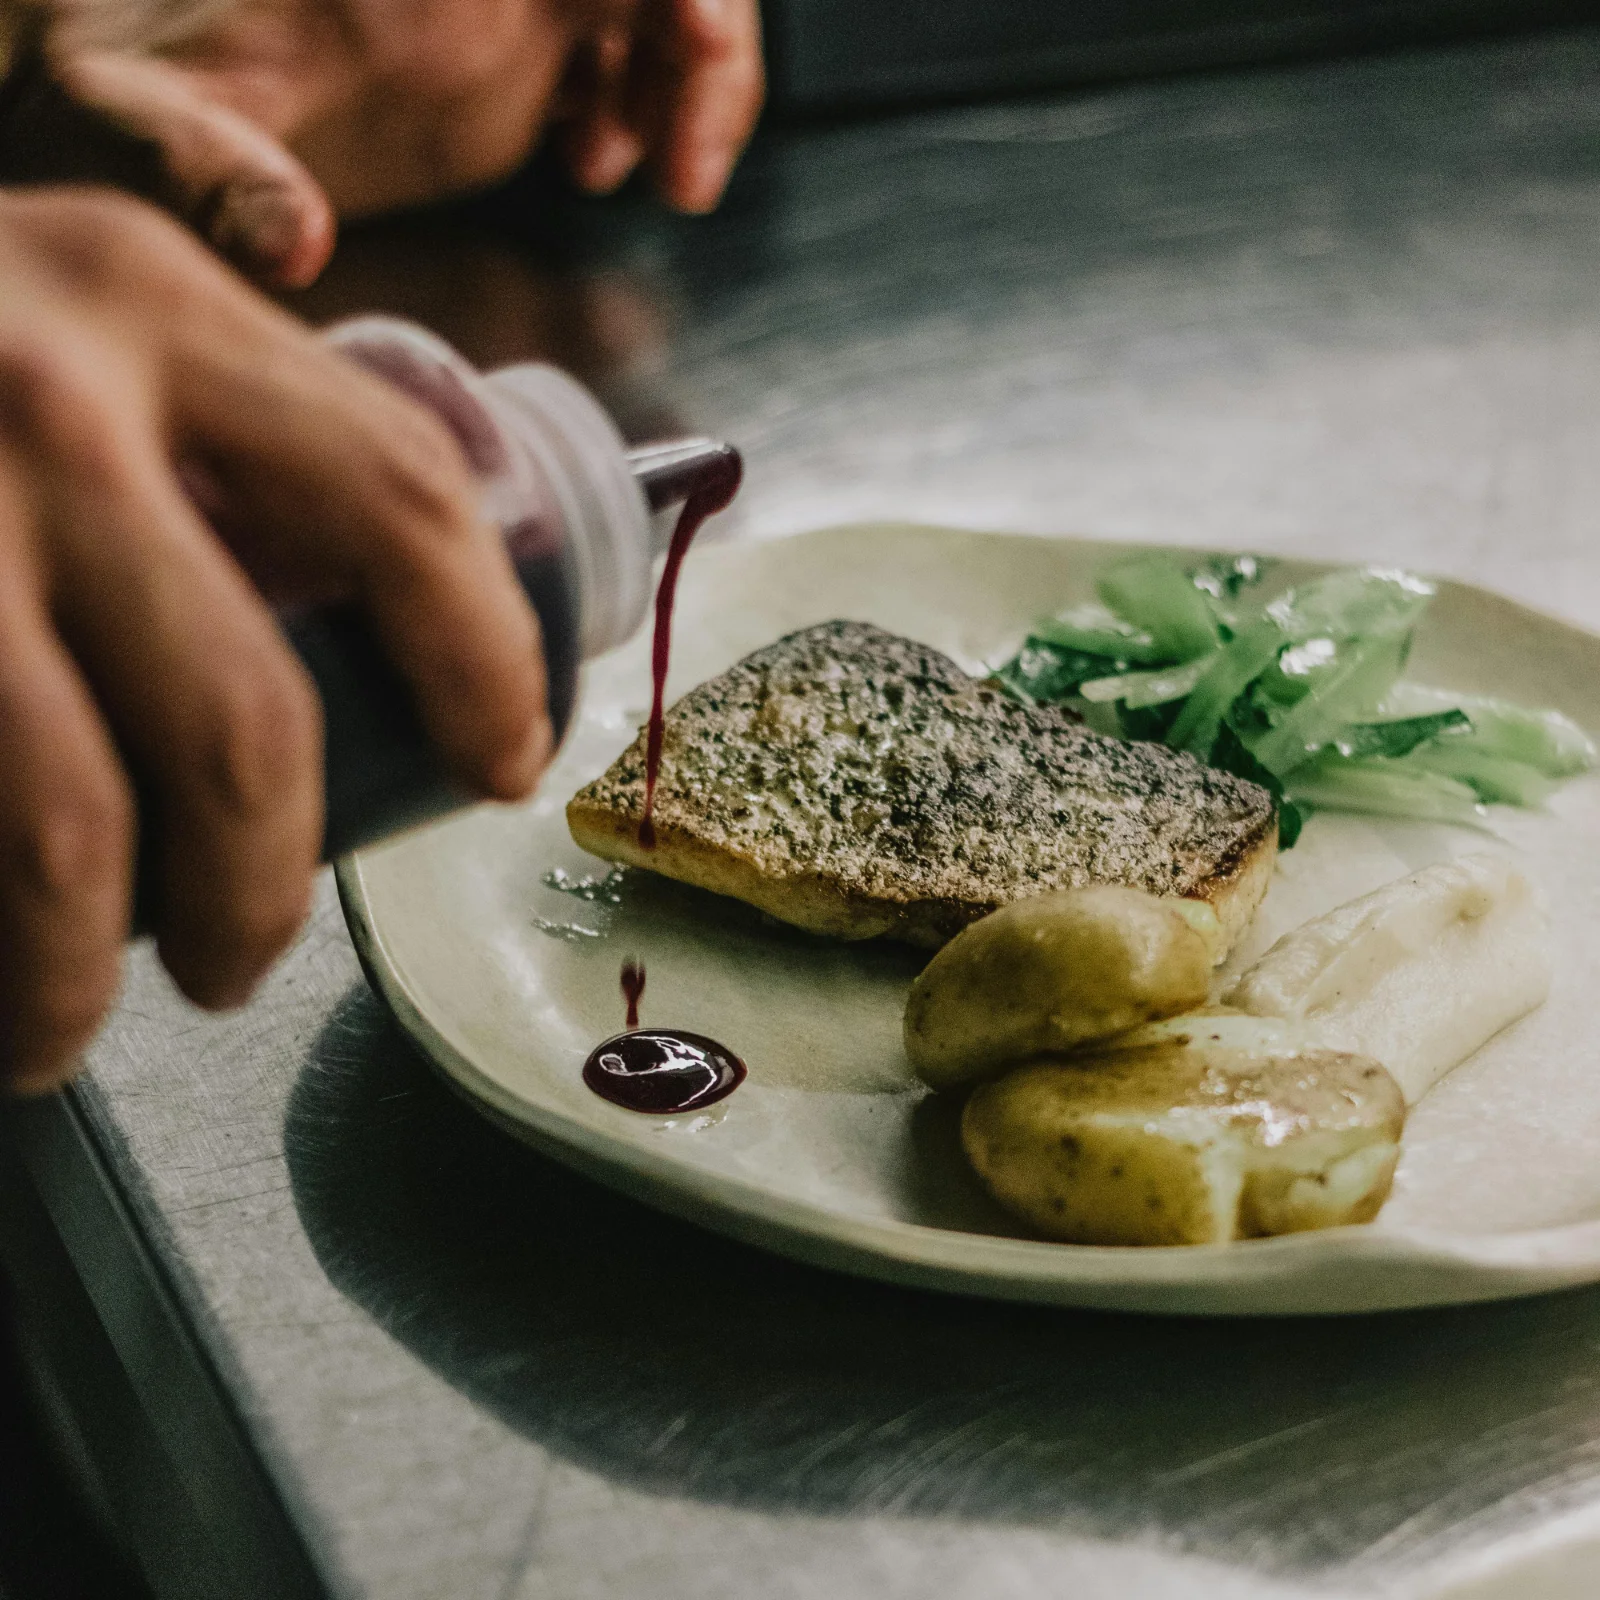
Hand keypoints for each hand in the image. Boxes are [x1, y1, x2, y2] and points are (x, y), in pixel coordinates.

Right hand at [0, 187, 549, 1092]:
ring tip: (70, 1021)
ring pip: (68, 823)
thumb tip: (365, 619)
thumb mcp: (65, 308)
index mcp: (151, 299)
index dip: (485, 660)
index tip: (500, 758)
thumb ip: (202, 415)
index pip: (404, 503)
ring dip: (81, 968)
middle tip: (248, 956)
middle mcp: (35, 391)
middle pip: (244, 718)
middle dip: (263, 888)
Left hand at [50, 0, 763, 224]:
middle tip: (682, 169)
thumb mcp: (130, 122)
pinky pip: (623, 44)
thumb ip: (206, 167)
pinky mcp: (506, 43)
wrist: (119, 90)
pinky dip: (648, 107)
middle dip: (702, 44)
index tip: (690, 44)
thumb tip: (294, 246)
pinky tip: (597, 170)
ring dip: (685, 85)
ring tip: (646, 180)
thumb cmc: (113, 84)